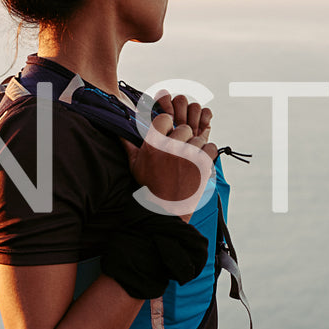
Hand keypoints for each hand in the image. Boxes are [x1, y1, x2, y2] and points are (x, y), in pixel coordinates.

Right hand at [122, 92, 216, 217]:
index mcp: (154, 144)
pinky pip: (210, 147)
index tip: (168, 134)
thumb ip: (129, 146)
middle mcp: (171, 147)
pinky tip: (199, 163)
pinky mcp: (202, 164)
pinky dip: (207, 154)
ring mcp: (188, 155)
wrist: (164, 210)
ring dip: (196, 148)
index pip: (165, 119)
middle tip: (179, 152)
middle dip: (183, 138)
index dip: (168, 125)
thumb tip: (118, 132)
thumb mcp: (135, 165)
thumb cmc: (149, 187)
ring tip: (188, 161)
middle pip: (184, 128)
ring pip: (199, 138)